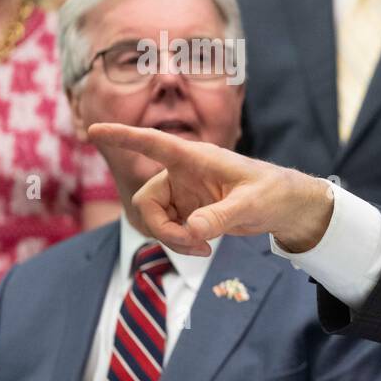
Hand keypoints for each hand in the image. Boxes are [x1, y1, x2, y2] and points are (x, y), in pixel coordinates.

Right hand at [88, 123, 333, 256]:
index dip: (123, 137)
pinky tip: (203, 248)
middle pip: (146, 201)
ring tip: (202, 249)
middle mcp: (182, 173)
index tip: (94, 131)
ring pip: (153, 219)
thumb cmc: (274, 192)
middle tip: (191, 244)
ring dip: (171, 239)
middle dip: (161, 228)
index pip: (153, 143)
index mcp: (195, 158)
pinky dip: (178, 243)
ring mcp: (182, 194)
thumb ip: (222, 216)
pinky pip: (167, 230)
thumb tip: (193, 230)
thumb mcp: (252, 204)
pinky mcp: (187, 212)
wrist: (286, 207)